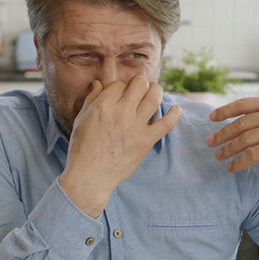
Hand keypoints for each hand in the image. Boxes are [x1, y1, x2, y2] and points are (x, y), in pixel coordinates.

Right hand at [59, 76, 179, 217]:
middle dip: (140, 83)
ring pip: (154, 97)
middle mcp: (121, 112)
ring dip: (156, 90)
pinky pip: (166, 124)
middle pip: (140, 84)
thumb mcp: (81, 119)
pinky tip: (177, 109)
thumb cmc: (82, 148)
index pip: (119, 84)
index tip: (120, 95)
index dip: (120, 87)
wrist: (90, 176)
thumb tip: (99, 83)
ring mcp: (135, 126)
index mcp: (103, 105)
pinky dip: (174, 114)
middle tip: (140, 89)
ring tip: (154, 92)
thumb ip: (91, 99)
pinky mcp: (145, 141)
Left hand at [206, 95, 258, 171]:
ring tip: (218, 156)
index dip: (224, 111)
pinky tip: (233, 167)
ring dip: (228, 149)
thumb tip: (256, 118)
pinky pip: (253, 155)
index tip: (212, 118)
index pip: (244, 103)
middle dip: (222, 133)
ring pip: (244, 139)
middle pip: (240, 123)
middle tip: (210, 142)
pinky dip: (240, 162)